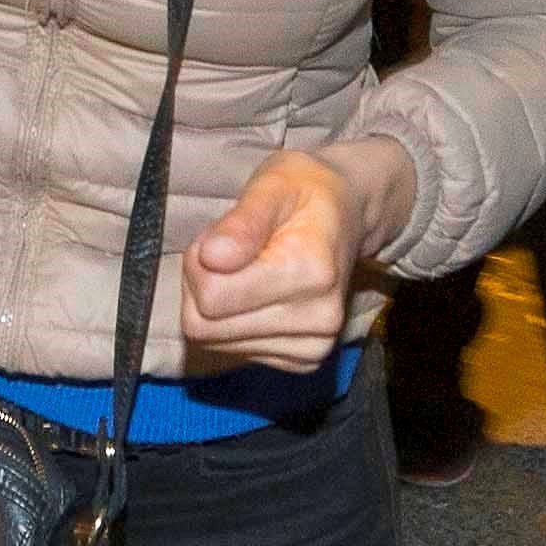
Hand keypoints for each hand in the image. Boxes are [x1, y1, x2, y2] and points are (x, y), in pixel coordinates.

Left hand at [180, 140, 413, 374]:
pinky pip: (233, 352)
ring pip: (213, 342)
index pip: (212, 297)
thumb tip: (211, 258)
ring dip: (213, 305)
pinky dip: (231, 323)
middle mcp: (319, 318)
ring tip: (242, 269)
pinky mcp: (303, 361)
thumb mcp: (272, 184)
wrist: (347, 213)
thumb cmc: (304, 191)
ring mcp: (314, 346)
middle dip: (201, 286)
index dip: (199, 263)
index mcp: (311, 272)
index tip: (219, 237)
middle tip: (226, 252)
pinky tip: (253, 294)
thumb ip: (242, 222)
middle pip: (206, 326)